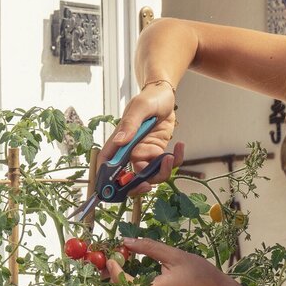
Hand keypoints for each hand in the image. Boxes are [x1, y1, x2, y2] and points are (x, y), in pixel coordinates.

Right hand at [93, 82, 178, 196]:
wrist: (166, 96)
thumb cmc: (150, 98)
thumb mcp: (141, 107)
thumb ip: (130, 124)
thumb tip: (120, 141)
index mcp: (120, 140)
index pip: (107, 161)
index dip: (106, 178)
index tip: (113, 189)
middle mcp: (130, 150)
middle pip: (127, 175)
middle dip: (137, 185)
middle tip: (147, 185)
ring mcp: (145, 153)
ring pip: (149, 174)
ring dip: (162, 172)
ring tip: (171, 157)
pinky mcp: (158, 153)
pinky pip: (165, 165)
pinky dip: (175, 161)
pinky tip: (180, 147)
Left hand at [110, 237, 233, 285]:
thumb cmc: (199, 274)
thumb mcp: (175, 256)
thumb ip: (149, 248)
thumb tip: (127, 241)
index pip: (124, 284)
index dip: (114, 270)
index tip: (112, 255)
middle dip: (111, 279)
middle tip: (111, 260)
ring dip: (118, 284)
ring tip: (119, 265)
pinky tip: (130, 273)